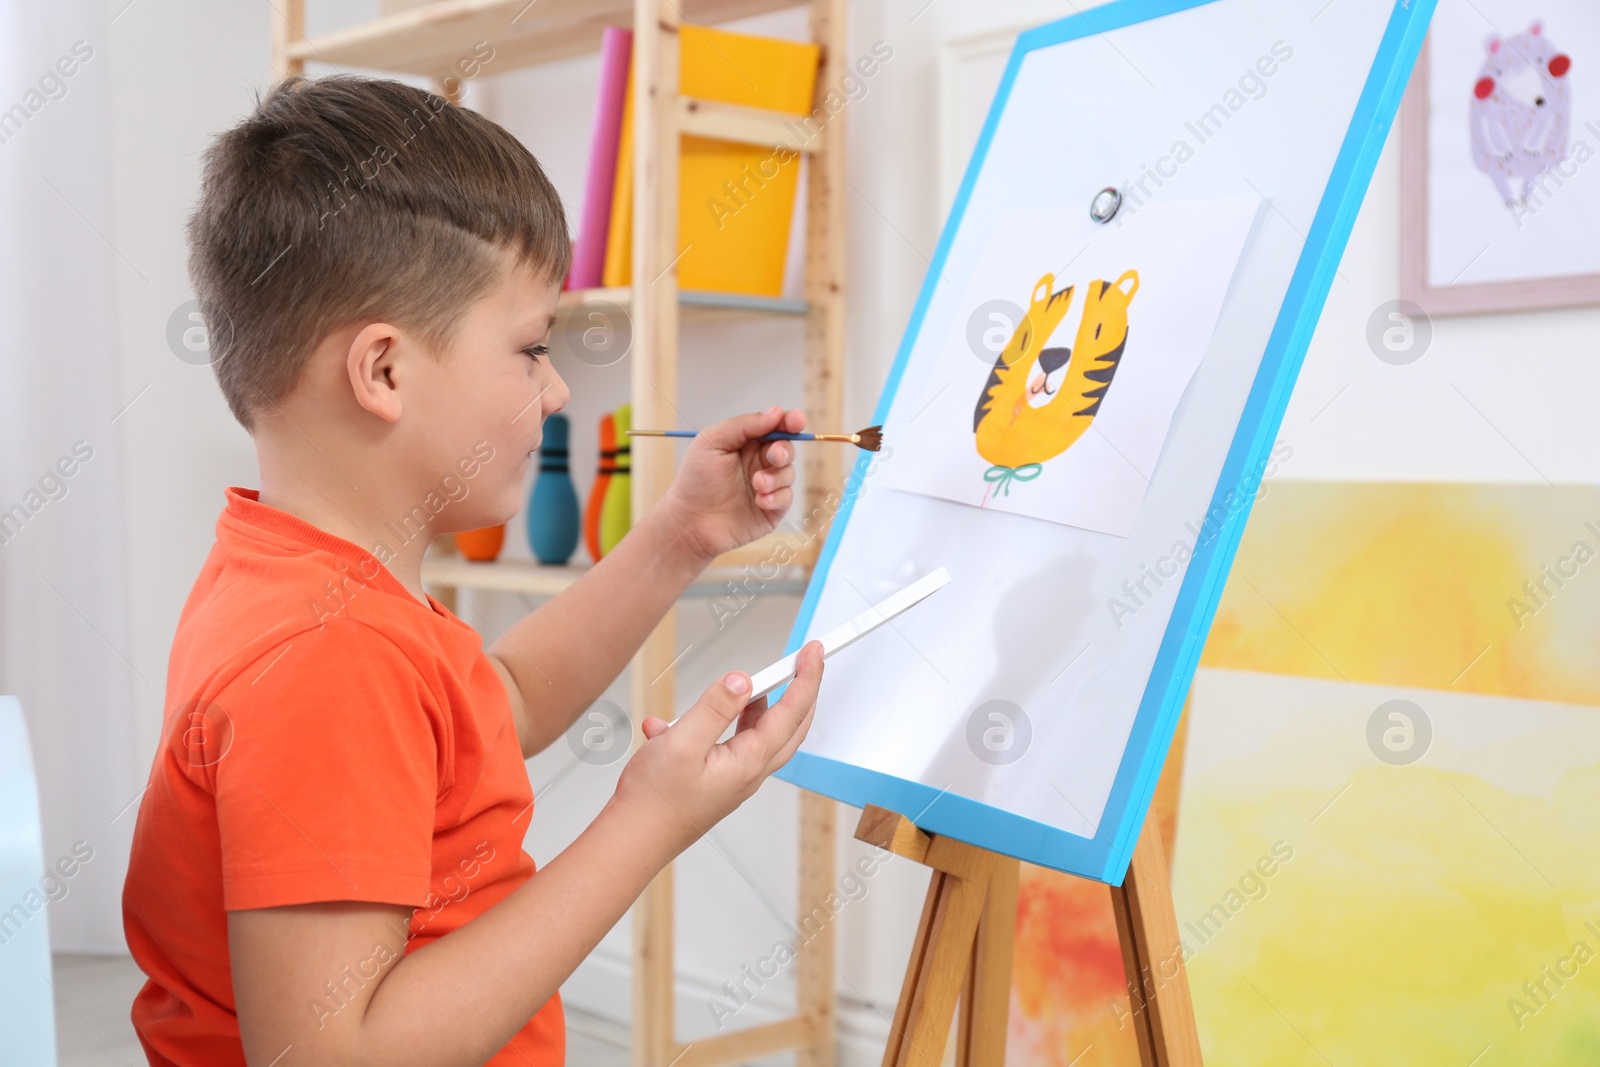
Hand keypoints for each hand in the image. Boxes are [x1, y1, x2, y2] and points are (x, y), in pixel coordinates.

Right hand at [612, 641, 823, 856]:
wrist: (631, 841)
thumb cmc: (654, 802)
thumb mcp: (681, 743)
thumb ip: (714, 708)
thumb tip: (742, 681)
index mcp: (749, 761)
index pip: (792, 711)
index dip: (807, 677)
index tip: (814, 651)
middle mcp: (748, 772)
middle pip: (790, 726)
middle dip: (801, 691)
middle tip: (803, 663)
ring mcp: (734, 779)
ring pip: (759, 734)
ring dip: (759, 706)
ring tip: (747, 685)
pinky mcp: (716, 781)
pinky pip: (727, 745)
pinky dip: (714, 725)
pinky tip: (673, 724)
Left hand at [657, 406, 805, 562]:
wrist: (689, 522)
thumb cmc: (695, 480)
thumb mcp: (712, 441)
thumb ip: (744, 425)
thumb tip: (776, 412)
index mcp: (746, 443)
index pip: (774, 427)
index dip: (789, 422)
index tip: (796, 421)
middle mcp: (759, 462)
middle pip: (786, 448)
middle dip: (784, 450)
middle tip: (774, 457)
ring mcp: (768, 486)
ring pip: (789, 473)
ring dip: (775, 477)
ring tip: (756, 485)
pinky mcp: (772, 510)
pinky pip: (787, 497)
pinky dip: (776, 497)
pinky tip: (759, 501)